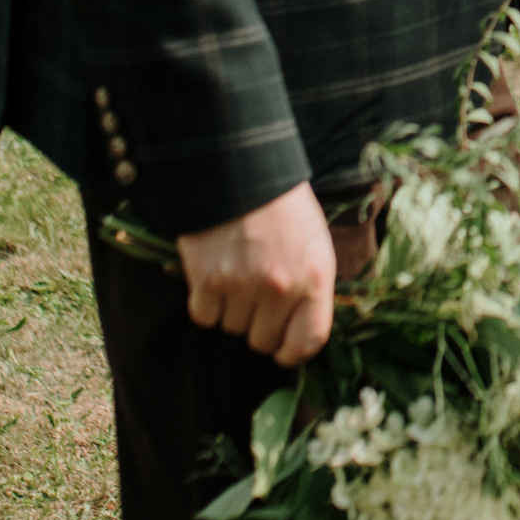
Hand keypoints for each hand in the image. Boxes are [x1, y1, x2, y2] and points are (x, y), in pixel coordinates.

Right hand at [179, 182, 336, 367]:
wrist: (237, 168)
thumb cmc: (281, 206)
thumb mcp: (314, 242)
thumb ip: (311, 286)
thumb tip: (300, 328)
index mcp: (316, 278)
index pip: (308, 341)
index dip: (292, 352)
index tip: (282, 349)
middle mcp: (281, 288)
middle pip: (262, 341)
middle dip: (256, 323)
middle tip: (253, 292)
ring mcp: (243, 287)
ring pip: (231, 328)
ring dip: (230, 308)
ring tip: (235, 270)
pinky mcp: (207, 282)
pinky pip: (204, 316)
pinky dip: (205, 301)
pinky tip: (213, 271)